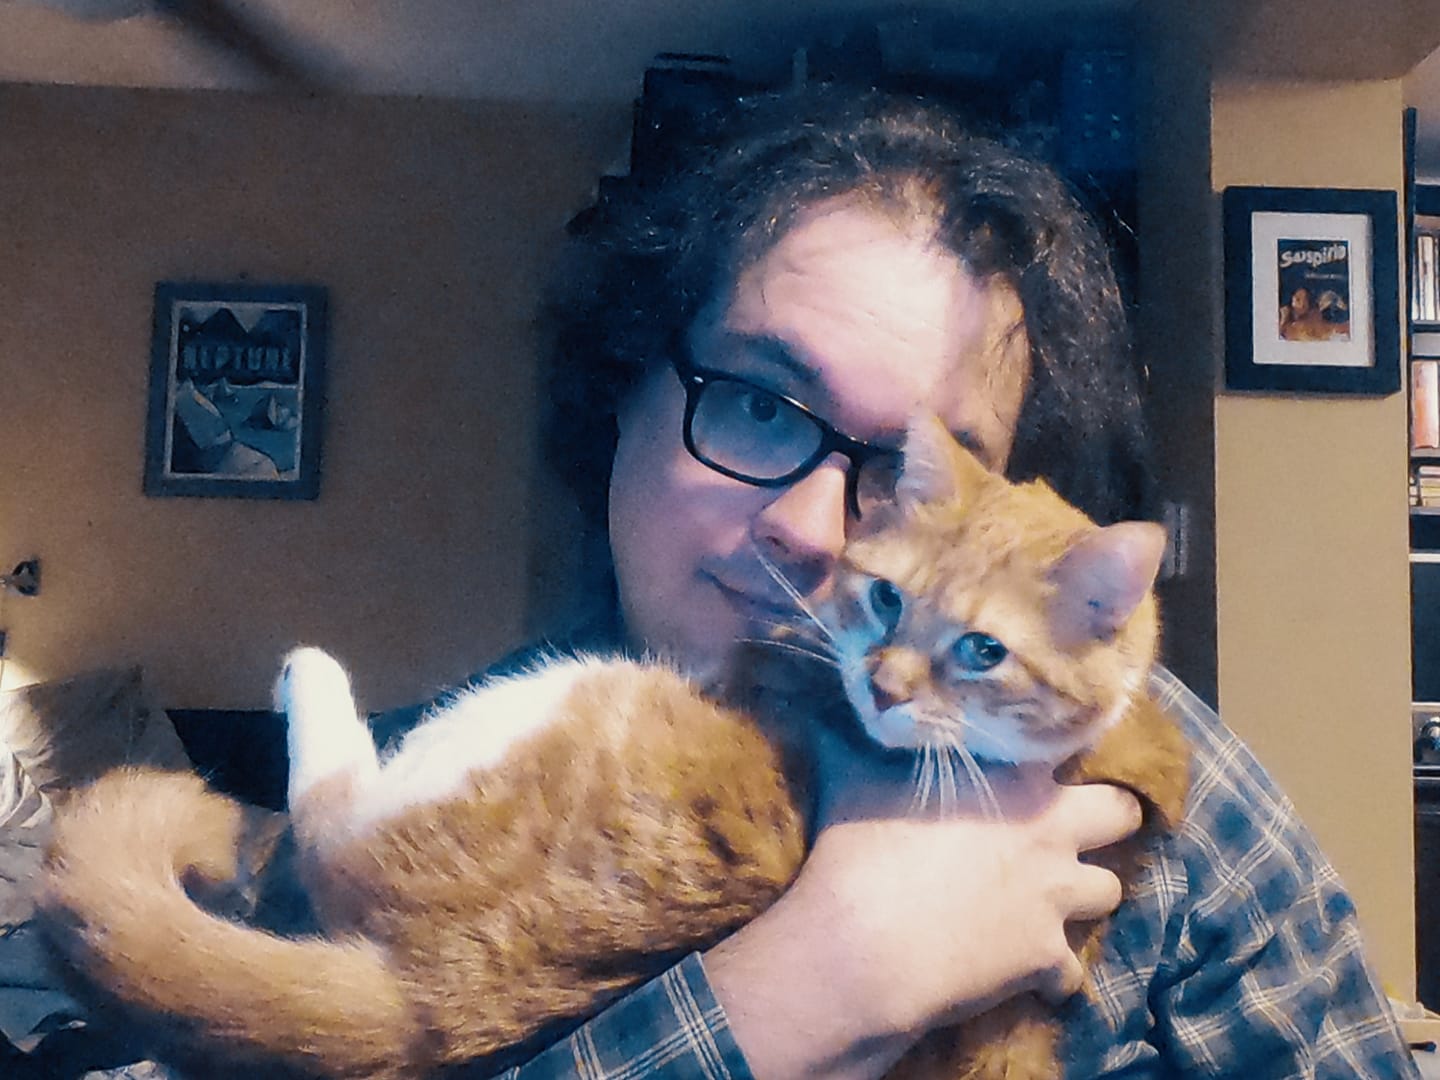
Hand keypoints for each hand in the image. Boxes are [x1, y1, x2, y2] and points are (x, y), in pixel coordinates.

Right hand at [705, 725, 1141, 1079]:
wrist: (864, 946)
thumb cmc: (860, 848)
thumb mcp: (856, 770)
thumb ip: (872, 731)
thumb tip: (856, 686)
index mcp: (1015, 776)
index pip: (1072, 739)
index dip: (1066, 744)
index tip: (1051, 751)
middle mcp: (1051, 831)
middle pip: (1123, 814)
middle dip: (1110, 819)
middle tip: (1075, 826)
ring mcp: (1055, 898)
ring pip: (1110, 891)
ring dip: (1084, 894)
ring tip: (1051, 897)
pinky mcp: (1046, 958)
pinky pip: (1073, 972)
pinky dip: (1053, 971)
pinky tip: (1026, 970)